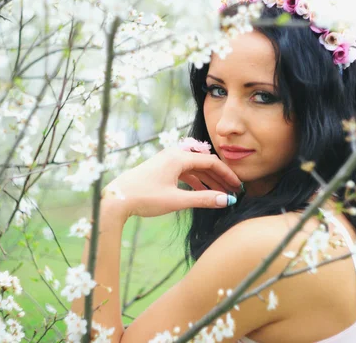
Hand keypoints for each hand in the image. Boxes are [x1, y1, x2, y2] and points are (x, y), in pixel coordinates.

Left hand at [102, 147, 241, 218]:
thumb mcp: (176, 200)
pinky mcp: (161, 169)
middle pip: (204, 163)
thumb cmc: (145, 198)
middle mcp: (174, 155)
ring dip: (208, 180)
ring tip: (221, 194)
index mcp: (178, 157)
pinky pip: (184, 172)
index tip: (238, 186)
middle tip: (233, 191)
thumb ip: (203, 199)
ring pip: (194, 168)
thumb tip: (226, 200)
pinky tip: (203, 192)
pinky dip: (195, 181)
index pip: (211, 161)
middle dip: (219, 177)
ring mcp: (167, 161)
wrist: (117, 199)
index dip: (227, 174)